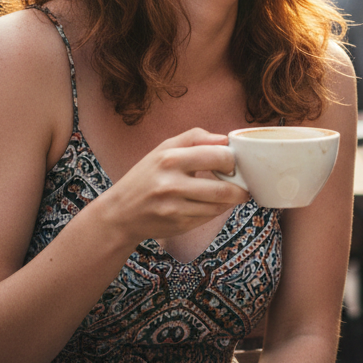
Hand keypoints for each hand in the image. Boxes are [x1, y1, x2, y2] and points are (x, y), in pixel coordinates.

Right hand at [96, 128, 248, 246]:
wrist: (120, 214)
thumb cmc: (146, 176)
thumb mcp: (164, 149)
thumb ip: (195, 137)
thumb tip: (225, 139)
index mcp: (170, 159)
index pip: (217, 156)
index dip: (232, 160)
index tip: (233, 162)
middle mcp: (171, 185)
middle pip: (223, 188)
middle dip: (240, 186)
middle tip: (243, 182)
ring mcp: (175, 208)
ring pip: (219, 205)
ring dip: (231, 200)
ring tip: (232, 193)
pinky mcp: (178, 225)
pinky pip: (209, 217)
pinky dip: (217, 209)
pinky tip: (212, 203)